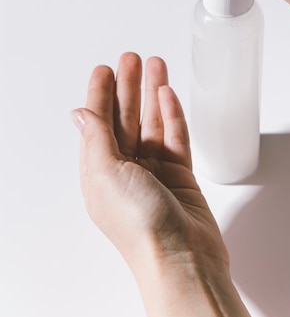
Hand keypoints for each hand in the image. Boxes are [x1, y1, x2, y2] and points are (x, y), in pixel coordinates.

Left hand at [72, 52, 228, 275]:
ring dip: (153, 94)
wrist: (182, 257)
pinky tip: (169, 95)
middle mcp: (125, 171)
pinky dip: (173, 115)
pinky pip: (175, 137)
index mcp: (99, 173)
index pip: (98, 123)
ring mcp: (154, 173)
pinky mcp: (180, 176)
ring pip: (152, 123)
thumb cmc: (139, 225)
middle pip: (125, 119)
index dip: (100, 94)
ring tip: (157, 66)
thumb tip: (81, 114)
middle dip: (128, 87)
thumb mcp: (106, 174)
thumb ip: (96, 139)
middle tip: (133, 59)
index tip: (105, 69)